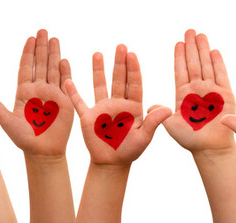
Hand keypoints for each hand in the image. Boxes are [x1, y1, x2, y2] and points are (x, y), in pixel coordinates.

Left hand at [0, 29, 73, 155]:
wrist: (42, 152)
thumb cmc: (24, 139)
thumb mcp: (7, 123)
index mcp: (24, 92)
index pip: (26, 67)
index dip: (28, 53)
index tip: (30, 38)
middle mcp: (38, 90)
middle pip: (40, 63)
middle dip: (41, 47)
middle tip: (43, 30)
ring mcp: (52, 94)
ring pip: (53, 69)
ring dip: (53, 54)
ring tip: (54, 38)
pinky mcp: (65, 102)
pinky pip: (65, 83)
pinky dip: (65, 72)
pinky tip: (64, 59)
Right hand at [64, 44, 171, 164]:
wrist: (112, 164)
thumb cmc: (130, 151)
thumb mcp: (144, 137)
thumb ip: (154, 122)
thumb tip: (167, 108)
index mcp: (133, 107)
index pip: (134, 84)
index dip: (133, 69)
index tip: (132, 54)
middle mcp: (118, 104)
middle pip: (118, 79)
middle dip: (119, 63)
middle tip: (121, 46)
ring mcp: (102, 108)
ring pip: (100, 85)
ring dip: (99, 70)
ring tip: (98, 53)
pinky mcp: (88, 117)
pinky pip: (79, 102)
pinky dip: (73, 92)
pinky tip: (68, 80)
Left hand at [163, 29, 235, 151]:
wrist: (210, 148)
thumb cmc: (190, 139)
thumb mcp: (171, 126)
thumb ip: (160, 115)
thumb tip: (148, 105)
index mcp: (183, 94)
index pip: (180, 71)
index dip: (179, 57)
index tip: (178, 42)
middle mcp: (197, 89)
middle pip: (193, 63)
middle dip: (191, 47)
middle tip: (189, 30)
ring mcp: (211, 91)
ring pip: (206, 65)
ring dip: (203, 50)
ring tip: (200, 34)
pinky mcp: (225, 95)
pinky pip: (221, 75)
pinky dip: (218, 63)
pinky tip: (214, 51)